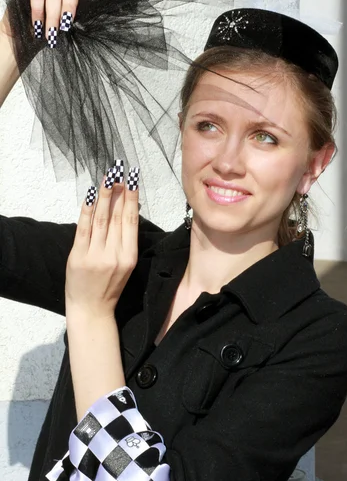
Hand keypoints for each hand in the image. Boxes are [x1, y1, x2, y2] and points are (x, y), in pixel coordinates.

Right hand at [0, 0, 107, 38]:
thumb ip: (71, 17)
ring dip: (52, 15)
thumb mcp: (61, 23)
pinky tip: (38, 24)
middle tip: (64, 29)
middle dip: (67, 11)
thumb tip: (82, 23)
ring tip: (50, 32)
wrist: (21, 30)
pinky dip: (38, 11)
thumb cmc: (44, 26)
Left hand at [66, 166, 139, 318]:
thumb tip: (128, 208)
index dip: (132, 198)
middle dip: (118, 191)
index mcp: (129, 256)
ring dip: (104, 196)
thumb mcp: (125, 264)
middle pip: (116, 216)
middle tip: (119, 171)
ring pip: (101, 219)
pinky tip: (90, 195)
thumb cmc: (110, 286)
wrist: (91, 310)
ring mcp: (95, 255)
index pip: (130, 220)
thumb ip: (126, 238)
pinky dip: (87, 210)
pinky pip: (83, 228)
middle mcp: (114, 254)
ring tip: (107, 178)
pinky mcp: (78, 256)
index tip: (133, 179)